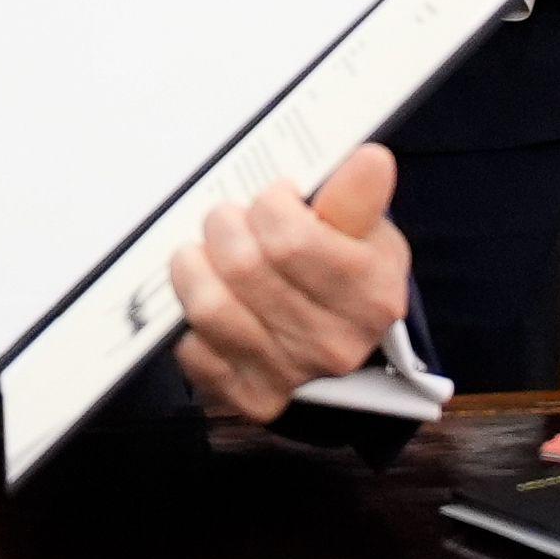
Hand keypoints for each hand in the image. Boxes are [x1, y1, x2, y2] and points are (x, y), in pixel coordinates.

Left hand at [172, 144, 413, 424]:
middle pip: (243, 268)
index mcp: (371, 296)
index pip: (290, 239)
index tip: (274, 199)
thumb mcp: (365, 231)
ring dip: (193, 267)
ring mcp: (291, 377)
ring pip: (209, 308)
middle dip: (223, 227)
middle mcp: (335, 344)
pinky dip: (188, 320)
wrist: (341, 341)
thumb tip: (371, 160)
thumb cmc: (346, 273)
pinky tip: (211, 299)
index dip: (268, 205)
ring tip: (204, 252)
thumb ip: (358, 195)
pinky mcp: (250, 399)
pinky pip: (192, 350)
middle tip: (228, 219)